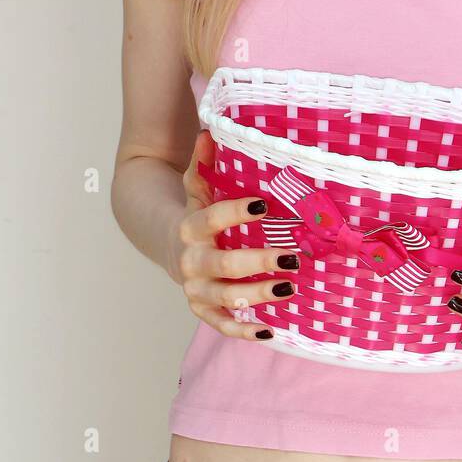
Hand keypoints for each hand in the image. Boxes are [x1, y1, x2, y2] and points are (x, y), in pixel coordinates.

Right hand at [170, 130, 300, 340]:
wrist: (169, 244)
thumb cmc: (195, 212)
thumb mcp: (196, 187)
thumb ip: (204, 163)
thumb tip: (209, 130)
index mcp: (191, 227)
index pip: (213, 218)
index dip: (236, 212)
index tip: (265, 206)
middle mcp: (191, 261)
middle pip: (224, 265)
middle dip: (258, 262)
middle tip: (292, 257)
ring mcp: (196, 289)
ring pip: (226, 297)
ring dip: (258, 295)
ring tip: (290, 289)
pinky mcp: (202, 310)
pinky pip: (222, 325)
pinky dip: (244, 331)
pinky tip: (270, 330)